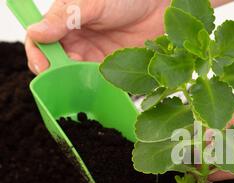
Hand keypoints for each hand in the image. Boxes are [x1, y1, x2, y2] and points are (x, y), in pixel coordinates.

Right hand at [26, 0, 169, 73]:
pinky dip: (92, 83)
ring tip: (82, 80)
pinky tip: (96, 84)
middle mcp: (74, 38)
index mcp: (63, 19)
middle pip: (54, 61)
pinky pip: (94, 78)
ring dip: (74, 79)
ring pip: (73, 73)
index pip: (39, 40)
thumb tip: (35, 33)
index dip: (37, 54)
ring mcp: (91, 53)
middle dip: (55, 72)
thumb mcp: (90, 3)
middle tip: (63, 77)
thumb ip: (64, 18)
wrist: (158, 6)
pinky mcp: (108, 65)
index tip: (42, 66)